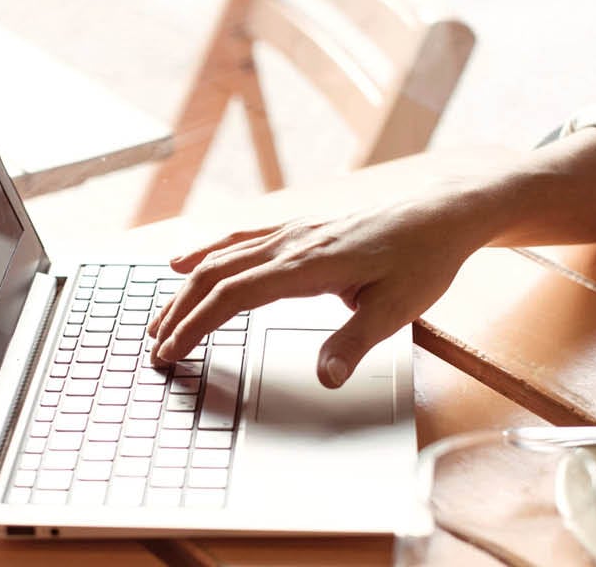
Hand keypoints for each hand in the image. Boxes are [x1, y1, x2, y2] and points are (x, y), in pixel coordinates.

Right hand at [147, 197, 493, 387]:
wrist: (440, 216)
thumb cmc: (422, 261)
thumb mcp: (398, 310)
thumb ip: (355, 344)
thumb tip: (325, 379)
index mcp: (309, 265)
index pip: (234, 296)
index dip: (196, 324)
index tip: (172, 351)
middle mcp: (291, 244)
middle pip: (215, 275)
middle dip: (179, 312)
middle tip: (155, 348)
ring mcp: (291, 233)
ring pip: (221, 257)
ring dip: (185, 289)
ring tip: (158, 318)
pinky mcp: (297, 230)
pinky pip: (239, 239)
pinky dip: (205, 252)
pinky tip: (184, 262)